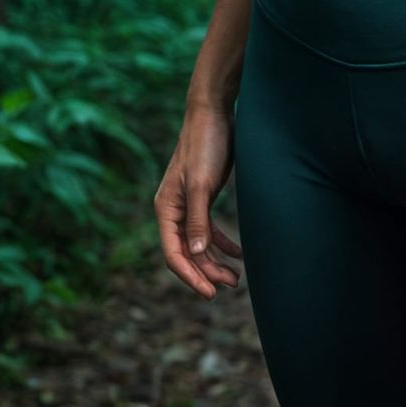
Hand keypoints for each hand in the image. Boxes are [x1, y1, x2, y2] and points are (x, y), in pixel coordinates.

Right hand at [154, 102, 243, 298]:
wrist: (214, 112)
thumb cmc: (205, 145)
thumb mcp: (202, 184)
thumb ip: (198, 219)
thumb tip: (195, 253)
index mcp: (167, 209)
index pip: (174, 253)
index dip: (190, 276)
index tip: (210, 293)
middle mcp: (174, 210)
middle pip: (187, 253)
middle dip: (207, 272)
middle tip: (230, 286)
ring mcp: (189, 204)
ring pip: (199, 244)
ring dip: (216, 261)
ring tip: (236, 278)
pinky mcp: (204, 197)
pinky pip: (209, 229)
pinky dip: (223, 242)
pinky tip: (239, 253)